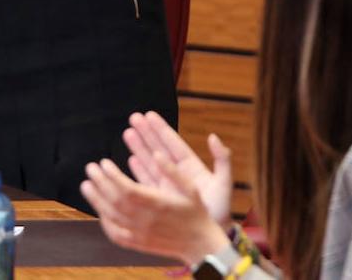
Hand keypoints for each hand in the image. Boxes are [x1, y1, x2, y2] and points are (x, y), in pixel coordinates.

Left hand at [81, 157, 229, 265]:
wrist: (199, 245)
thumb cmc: (195, 213)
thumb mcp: (191, 188)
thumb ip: (173, 171)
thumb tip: (157, 153)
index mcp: (159, 204)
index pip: (128, 189)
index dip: (112, 176)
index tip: (104, 162)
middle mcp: (147, 220)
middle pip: (115, 201)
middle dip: (100, 183)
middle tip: (90, 168)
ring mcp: (140, 233)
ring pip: (112, 217)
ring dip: (96, 200)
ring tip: (86, 184)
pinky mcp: (138, 243)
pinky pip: (115, 233)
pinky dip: (104, 220)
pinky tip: (99, 208)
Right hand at [124, 111, 232, 228]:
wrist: (212, 237)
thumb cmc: (221, 211)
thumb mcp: (224, 184)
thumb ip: (222, 160)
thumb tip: (213, 137)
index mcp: (191, 167)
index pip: (173, 144)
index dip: (161, 129)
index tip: (149, 115)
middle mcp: (177, 174)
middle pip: (158, 149)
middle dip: (146, 133)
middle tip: (133, 118)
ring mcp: (168, 186)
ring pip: (150, 162)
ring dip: (139, 148)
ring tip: (127, 133)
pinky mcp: (160, 199)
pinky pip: (147, 181)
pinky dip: (139, 170)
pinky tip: (130, 160)